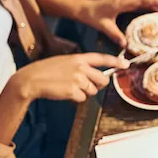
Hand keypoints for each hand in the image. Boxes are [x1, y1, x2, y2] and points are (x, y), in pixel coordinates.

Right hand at [9, 53, 127, 103]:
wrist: (31, 80)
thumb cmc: (46, 71)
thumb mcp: (64, 62)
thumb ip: (80, 67)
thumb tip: (94, 77)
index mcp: (78, 58)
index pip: (102, 58)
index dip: (115, 62)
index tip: (125, 65)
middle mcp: (81, 67)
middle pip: (102, 80)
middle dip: (97, 85)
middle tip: (84, 85)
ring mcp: (78, 79)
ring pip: (92, 91)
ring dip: (83, 92)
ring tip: (68, 87)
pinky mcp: (74, 91)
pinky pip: (82, 98)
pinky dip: (75, 98)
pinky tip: (64, 93)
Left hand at [74, 0, 157, 48]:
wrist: (85, 8)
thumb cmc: (93, 15)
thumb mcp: (104, 26)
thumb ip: (115, 35)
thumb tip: (125, 45)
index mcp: (122, 2)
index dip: (156, 0)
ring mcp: (129, 0)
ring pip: (148, 0)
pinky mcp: (128, 3)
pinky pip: (144, 3)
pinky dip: (154, 7)